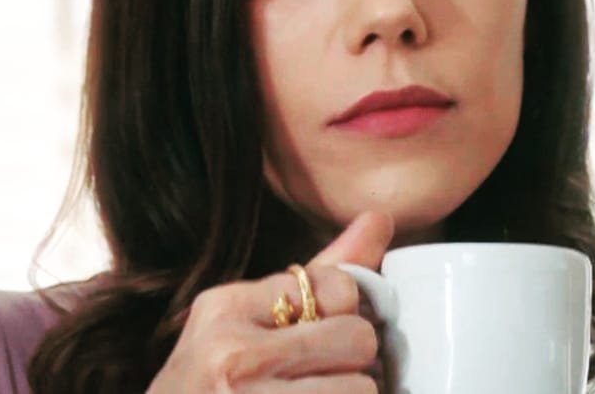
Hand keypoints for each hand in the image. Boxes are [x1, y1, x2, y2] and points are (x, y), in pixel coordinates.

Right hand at [147, 210, 394, 392]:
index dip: (342, 314)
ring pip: (361, 388)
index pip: (338, 287)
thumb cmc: (214, 377)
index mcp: (226, 307)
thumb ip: (317, 273)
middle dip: (349, 359)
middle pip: (357, 337)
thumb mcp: (248, 318)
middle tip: (320, 374)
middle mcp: (233, 353)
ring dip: (348, 393)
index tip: (317, 333)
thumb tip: (380, 218)